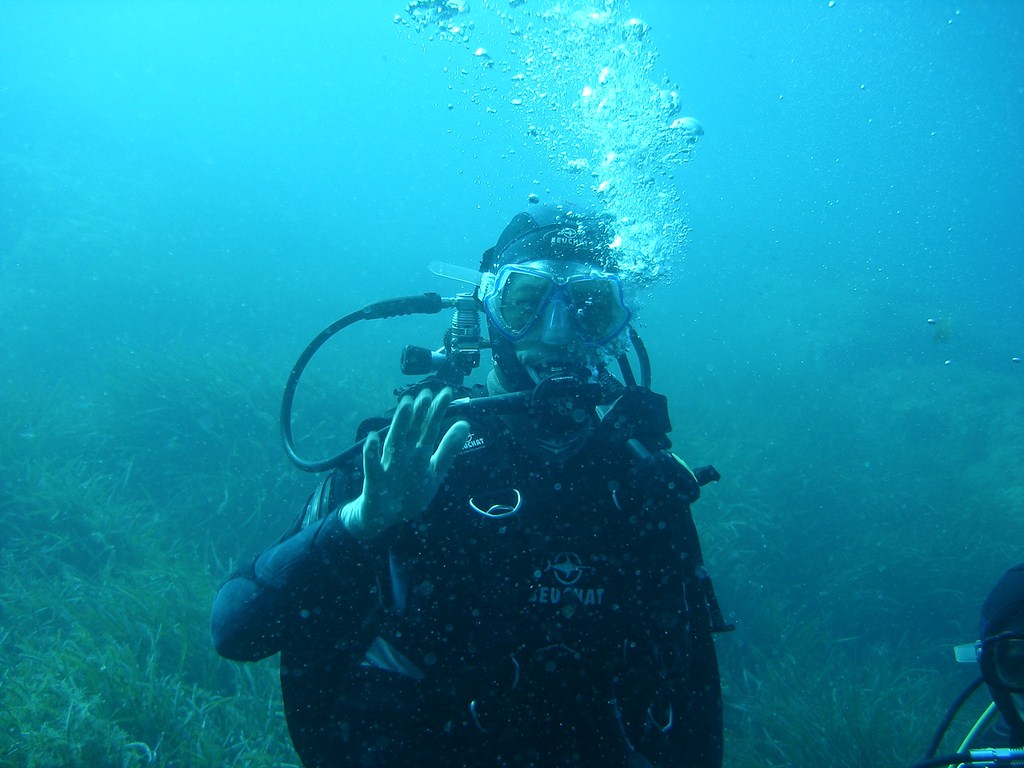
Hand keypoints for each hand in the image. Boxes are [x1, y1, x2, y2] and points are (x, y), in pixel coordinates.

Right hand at [339, 388, 470, 539]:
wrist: (382, 516)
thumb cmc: (409, 490)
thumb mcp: (434, 471)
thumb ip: (449, 449)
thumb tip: (465, 423)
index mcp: (418, 452)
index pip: (430, 428)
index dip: (438, 412)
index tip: (447, 393)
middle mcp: (404, 454)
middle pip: (413, 430)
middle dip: (420, 412)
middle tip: (427, 392)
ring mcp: (388, 466)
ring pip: (395, 442)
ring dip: (400, 424)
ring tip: (406, 405)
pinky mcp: (375, 481)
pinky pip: (372, 466)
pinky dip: (371, 453)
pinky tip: (373, 439)